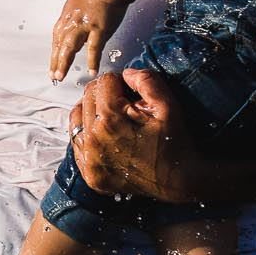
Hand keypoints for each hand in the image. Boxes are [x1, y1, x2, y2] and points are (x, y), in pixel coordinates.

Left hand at [50, 0, 126, 80]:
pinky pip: (93, 48)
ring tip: (60, 76)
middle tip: (53, 76)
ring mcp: (84, 26)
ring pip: (69, 48)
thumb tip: (72, 29)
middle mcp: (71, 23)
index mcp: (66, 18)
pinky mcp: (98, 29)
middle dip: (55, 62)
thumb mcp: (76, 4)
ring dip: (63, 63)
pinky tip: (91, 70)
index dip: (54, 53)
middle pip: (59, 45)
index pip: (57, 39)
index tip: (52, 65)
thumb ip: (73, 19)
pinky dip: (92, 60)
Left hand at [68, 68, 196, 204]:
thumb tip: (125, 73)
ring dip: (92, 112)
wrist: (179, 181)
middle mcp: (93, 140)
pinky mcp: (89, 173)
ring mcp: (89, 159)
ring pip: (77, 118)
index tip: (130, 91)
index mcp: (111, 120)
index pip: (103, 83)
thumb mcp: (168, 106)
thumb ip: (147, 81)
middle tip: (123, 103)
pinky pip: (76, 143)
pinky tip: (105, 134)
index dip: (119, 82)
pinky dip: (87, 134)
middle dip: (105, 94)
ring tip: (112, 117)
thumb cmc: (175, 142)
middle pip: (87, 98)